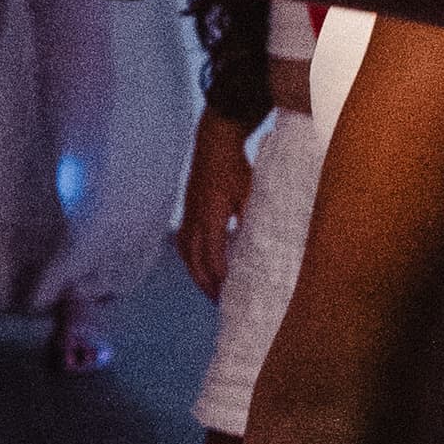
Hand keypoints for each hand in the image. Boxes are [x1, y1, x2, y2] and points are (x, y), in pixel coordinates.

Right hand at [177, 109, 254, 301]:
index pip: (213, 255)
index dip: (219, 276)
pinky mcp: (187, 210)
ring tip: (208, 289)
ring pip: (186, 253)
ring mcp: (188, 214)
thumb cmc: (235, 166)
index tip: (228, 292)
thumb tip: (260, 243)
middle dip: (205, 283)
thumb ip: (252, 218)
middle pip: (195, 260)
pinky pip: (183, 242)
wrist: (214, 142)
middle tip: (218, 301)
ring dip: (195, 273)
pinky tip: (198, 265)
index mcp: (210, 216)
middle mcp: (195, 218)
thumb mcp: (250, 192)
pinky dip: (190, 258)